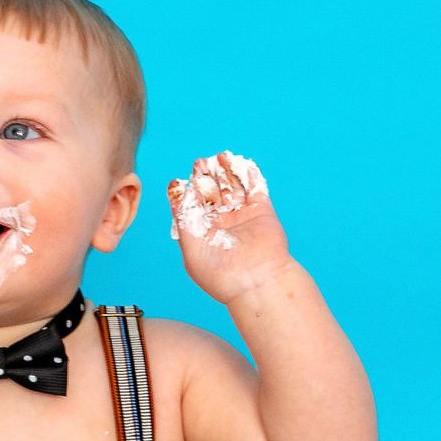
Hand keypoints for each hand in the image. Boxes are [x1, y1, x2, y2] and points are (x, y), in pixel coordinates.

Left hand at [169, 151, 290, 305]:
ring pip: (232, 186)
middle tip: (199, 163)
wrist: (256, 283)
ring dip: (226, 171)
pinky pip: (256, 188)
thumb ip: (185, 220)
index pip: (192, 205)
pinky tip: (240, 163)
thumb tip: (183, 193)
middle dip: (205, 176)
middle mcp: (222, 221)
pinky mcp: (262, 211)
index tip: (179, 181)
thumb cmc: (220, 275)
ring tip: (219, 157)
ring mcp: (242, 215)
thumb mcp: (191, 249)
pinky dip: (249, 174)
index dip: (186, 191)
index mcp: (202, 231)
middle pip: (212, 191)